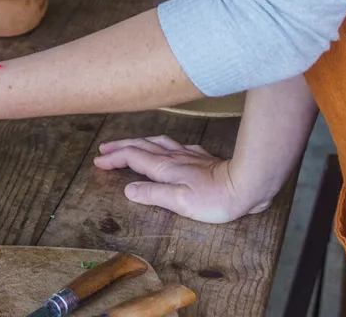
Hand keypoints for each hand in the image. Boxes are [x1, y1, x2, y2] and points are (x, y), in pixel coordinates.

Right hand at [93, 135, 268, 223]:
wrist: (247, 185)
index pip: (132, 158)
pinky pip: (174, 144)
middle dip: (120, 147)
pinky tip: (166, 146)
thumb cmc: (216, 199)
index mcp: (164, 168)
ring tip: (127, 143)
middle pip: (140, 146)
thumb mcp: (181, 203)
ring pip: (156, 142)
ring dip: (138, 142)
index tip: (98, 162)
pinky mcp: (200, 157)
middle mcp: (173, 157)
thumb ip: (153, 194)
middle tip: (103, 149)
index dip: (114, 158)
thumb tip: (128, 189)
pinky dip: (161, 143)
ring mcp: (187, 154)